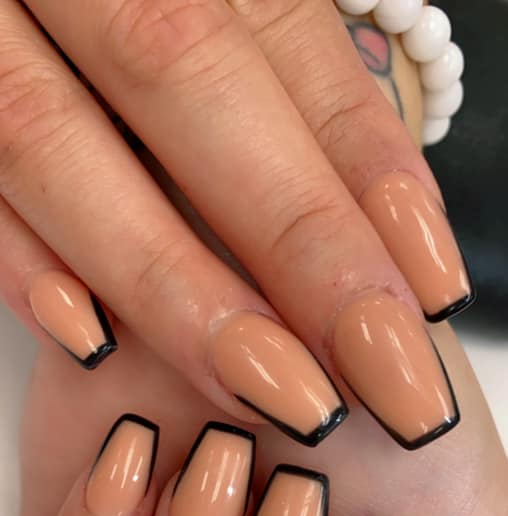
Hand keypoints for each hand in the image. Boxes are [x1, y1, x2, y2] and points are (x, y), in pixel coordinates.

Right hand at [0, 0, 470, 449]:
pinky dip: (22, 259)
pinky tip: (93, 342)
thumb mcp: (213, 13)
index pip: (292, 44)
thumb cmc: (128, 15)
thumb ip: (274, 88)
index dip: (369, 170)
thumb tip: (377, 229)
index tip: (432, 293)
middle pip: (189, 84)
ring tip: (286, 398)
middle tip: (391, 383)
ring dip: (176, 287)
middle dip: (301, 244)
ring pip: (57, 141)